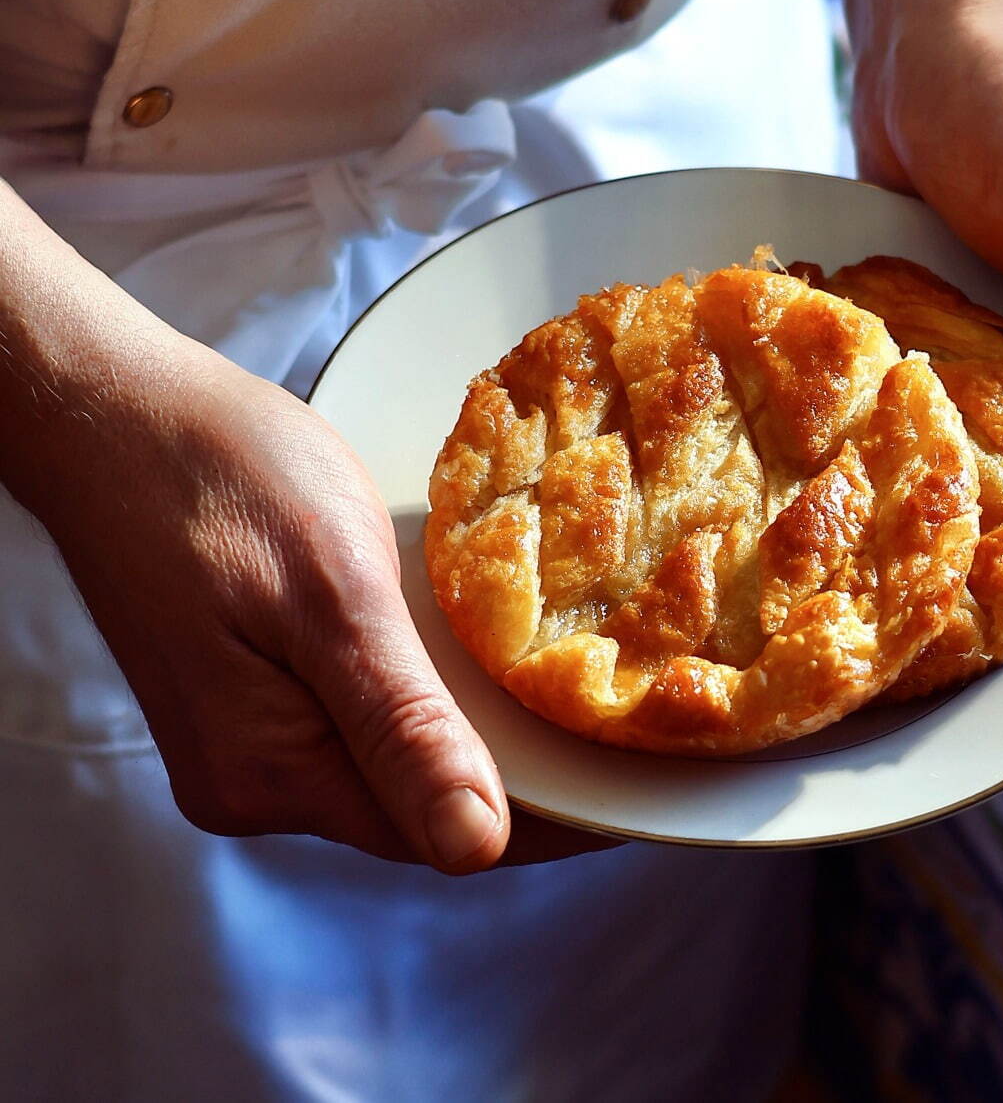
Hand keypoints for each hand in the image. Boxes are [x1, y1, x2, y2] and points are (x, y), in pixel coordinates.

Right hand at [23, 339, 610, 870]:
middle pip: (420, 805)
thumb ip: (403, 725)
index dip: (546, 816)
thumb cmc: (218, 477)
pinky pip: (355, 721)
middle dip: (515, 769)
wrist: (116, 411)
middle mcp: (252, 779)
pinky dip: (418, 695)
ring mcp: (244, 740)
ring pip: (391, 761)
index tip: (630, 783)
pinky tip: (461, 653)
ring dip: (468, 728)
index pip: (444, 832)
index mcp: (270, 770)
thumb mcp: (332, 594)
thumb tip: (475, 849)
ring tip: (553, 679)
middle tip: (609, 712)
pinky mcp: (246, 697)